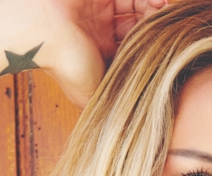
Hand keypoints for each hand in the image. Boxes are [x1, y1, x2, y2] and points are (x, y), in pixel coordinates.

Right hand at [21, 0, 169, 106]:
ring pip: (137, 4)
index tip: (170, 46)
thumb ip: (111, 105)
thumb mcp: (92, 94)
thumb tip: (133, 127)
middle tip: (169, 24)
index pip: (137, 46)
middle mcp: (102, 28)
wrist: (41, 33)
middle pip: (140, 22)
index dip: (154, 45)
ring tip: (164, 7)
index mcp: (102, 51)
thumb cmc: (65, 65)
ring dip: (155, 6)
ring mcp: (100, 6)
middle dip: (156, 22)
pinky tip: (160, 1)